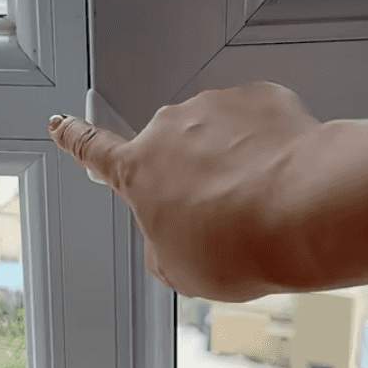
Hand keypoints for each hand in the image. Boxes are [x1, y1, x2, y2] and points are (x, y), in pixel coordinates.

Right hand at [48, 81, 332, 302]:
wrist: (306, 210)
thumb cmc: (241, 242)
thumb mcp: (180, 269)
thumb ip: (162, 246)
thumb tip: (172, 233)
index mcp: (140, 169)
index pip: (93, 151)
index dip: (74, 139)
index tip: (61, 123)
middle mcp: (170, 128)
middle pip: (172, 151)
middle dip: (192, 175)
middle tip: (224, 213)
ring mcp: (214, 108)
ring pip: (217, 135)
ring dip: (232, 160)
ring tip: (260, 199)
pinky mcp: (258, 97)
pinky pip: (256, 121)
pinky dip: (266, 144)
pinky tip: (282, 175)